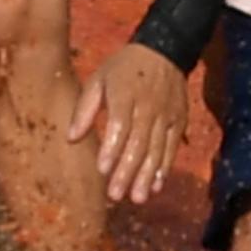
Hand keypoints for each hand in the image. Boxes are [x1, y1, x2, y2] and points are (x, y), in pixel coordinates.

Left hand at [74, 44, 192, 202]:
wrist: (164, 51)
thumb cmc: (124, 68)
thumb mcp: (99, 79)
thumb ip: (85, 109)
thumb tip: (71, 139)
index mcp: (124, 94)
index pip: (119, 125)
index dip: (112, 149)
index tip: (102, 170)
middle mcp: (147, 107)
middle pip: (138, 143)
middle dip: (127, 171)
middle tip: (116, 195)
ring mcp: (165, 115)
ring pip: (156, 149)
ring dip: (146, 176)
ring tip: (137, 198)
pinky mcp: (179, 121)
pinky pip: (172, 148)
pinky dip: (165, 168)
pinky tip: (156, 186)